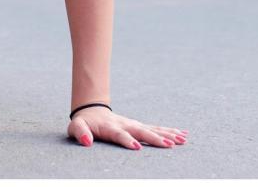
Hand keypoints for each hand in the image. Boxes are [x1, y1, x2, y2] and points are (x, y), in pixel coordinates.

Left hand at [67, 106, 187, 149]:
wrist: (92, 111)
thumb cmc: (84, 123)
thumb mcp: (75, 127)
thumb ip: (80, 132)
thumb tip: (86, 141)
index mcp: (110, 127)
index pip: (119, 135)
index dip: (127, 140)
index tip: (136, 147)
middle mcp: (125, 125)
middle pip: (141, 132)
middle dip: (155, 138)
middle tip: (168, 145)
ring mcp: (133, 125)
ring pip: (152, 129)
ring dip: (167, 135)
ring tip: (181, 140)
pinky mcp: (139, 127)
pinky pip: (156, 129)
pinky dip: (169, 132)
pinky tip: (182, 135)